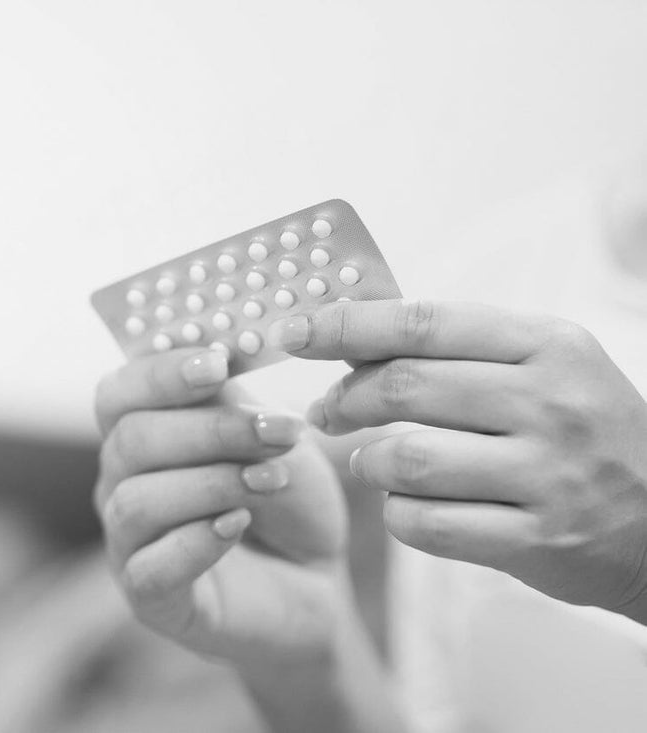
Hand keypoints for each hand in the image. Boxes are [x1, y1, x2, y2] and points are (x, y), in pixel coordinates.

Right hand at [93, 347, 351, 669]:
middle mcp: (120, 484)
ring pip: (137, 502)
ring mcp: (128, 543)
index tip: (218, 363)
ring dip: (211, 484)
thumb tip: (215, 352)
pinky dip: (194, 543)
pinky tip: (237, 526)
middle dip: (211, 430)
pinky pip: (149, 570)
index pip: (118, 393)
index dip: (160, 374)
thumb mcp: (266, 436)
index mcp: (139, 433)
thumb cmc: (284, 498)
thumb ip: (231, 400)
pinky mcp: (149, 599)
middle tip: (280, 431)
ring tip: (272, 481)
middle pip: (131, 441)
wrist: (316, 579)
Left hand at [282, 299, 646, 619]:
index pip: (423, 321)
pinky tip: (408, 504)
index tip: (293, 330)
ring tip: (372, 461)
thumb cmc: (583, 432)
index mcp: (547, 346)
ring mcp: (545, 476)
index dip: (345, 324)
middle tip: (327, 411)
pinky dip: (397, 514)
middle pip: (403, 388)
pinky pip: (424, 524)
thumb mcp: (542, 367)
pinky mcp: (535, 540)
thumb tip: (349, 340)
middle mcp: (549, 404)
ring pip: (404, 460)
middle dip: (344, 399)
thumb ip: (456, 348)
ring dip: (369, 462)